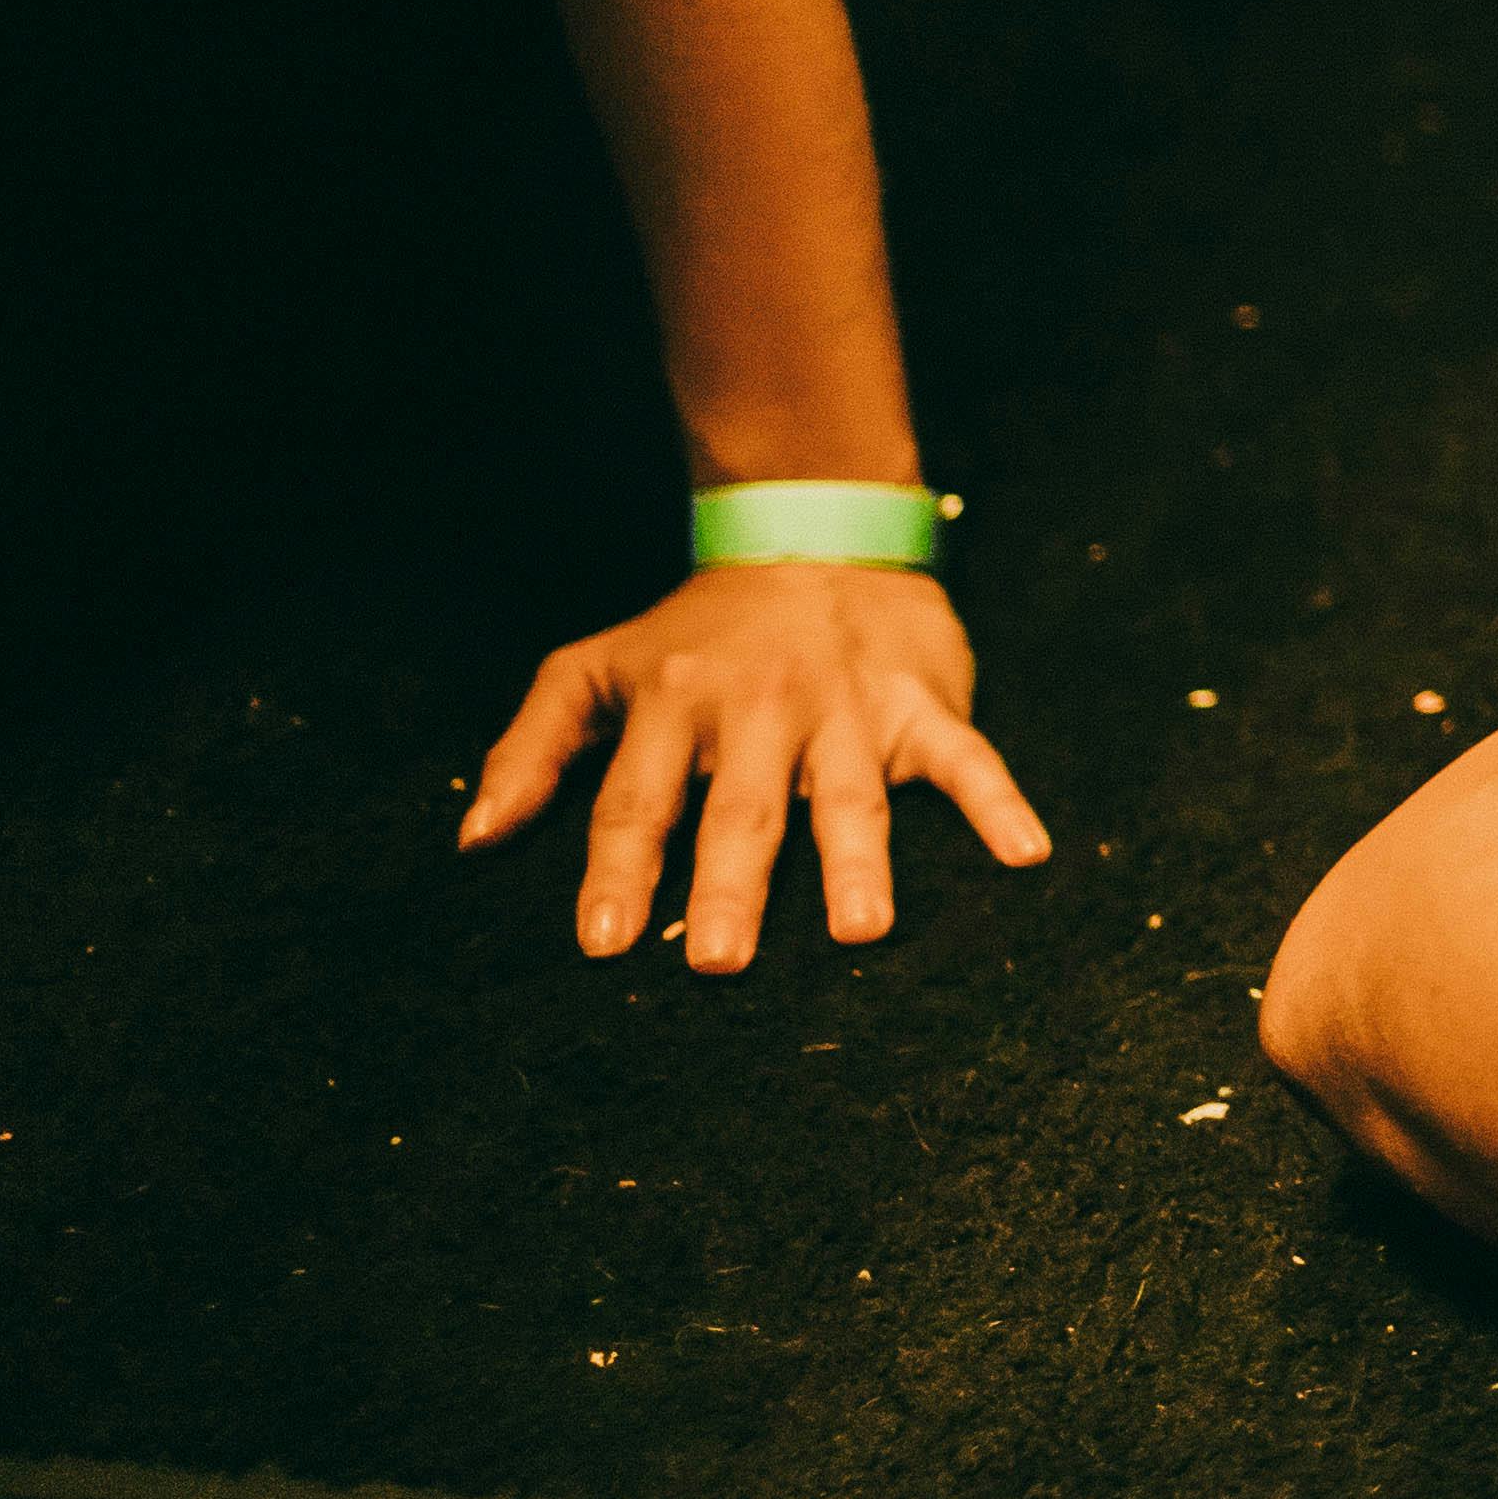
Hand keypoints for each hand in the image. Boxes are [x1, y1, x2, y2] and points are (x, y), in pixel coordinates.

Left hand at [463, 559, 1054, 969]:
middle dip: (732, 882)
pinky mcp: (920, 701)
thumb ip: (531, 750)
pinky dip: (999, 803)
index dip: (619, 869)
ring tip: (860, 930)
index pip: (639, 798)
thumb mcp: (592, 668)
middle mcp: (760, 709)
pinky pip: (966, 757)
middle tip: (720, 961)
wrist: (811, 537)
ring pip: (850, 792)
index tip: (602, 943)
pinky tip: (1025, 855)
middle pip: (743, 807)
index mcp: (673, 705)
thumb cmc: (692, 634)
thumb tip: (472, 843)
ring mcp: (846, 706)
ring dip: (855, 860)